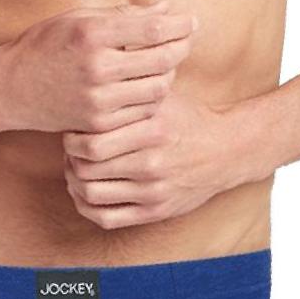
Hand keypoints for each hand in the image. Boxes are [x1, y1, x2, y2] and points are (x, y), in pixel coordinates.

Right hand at [0, 2, 196, 132]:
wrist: (12, 90)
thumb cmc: (45, 47)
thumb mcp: (79, 19)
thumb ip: (124, 16)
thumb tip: (167, 11)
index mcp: (93, 34)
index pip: (153, 28)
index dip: (180, 24)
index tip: (190, 21)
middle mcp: (97, 68)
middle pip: (162, 60)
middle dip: (182, 48)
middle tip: (186, 41)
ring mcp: (98, 100)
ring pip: (157, 90)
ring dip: (168, 75)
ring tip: (165, 64)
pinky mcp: (97, 124)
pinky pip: (141, 113)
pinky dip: (152, 99)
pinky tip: (149, 88)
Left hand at [63, 91, 269, 228]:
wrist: (228, 151)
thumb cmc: (189, 119)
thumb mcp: (164, 97)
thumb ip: (131, 91)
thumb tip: (91, 79)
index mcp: (152, 131)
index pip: (92, 144)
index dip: (72, 140)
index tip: (73, 133)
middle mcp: (151, 164)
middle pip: (87, 170)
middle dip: (71, 160)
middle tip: (71, 153)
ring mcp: (152, 192)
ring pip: (91, 195)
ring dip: (74, 183)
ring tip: (77, 172)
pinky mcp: (154, 213)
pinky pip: (106, 219)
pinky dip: (86, 208)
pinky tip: (85, 195)